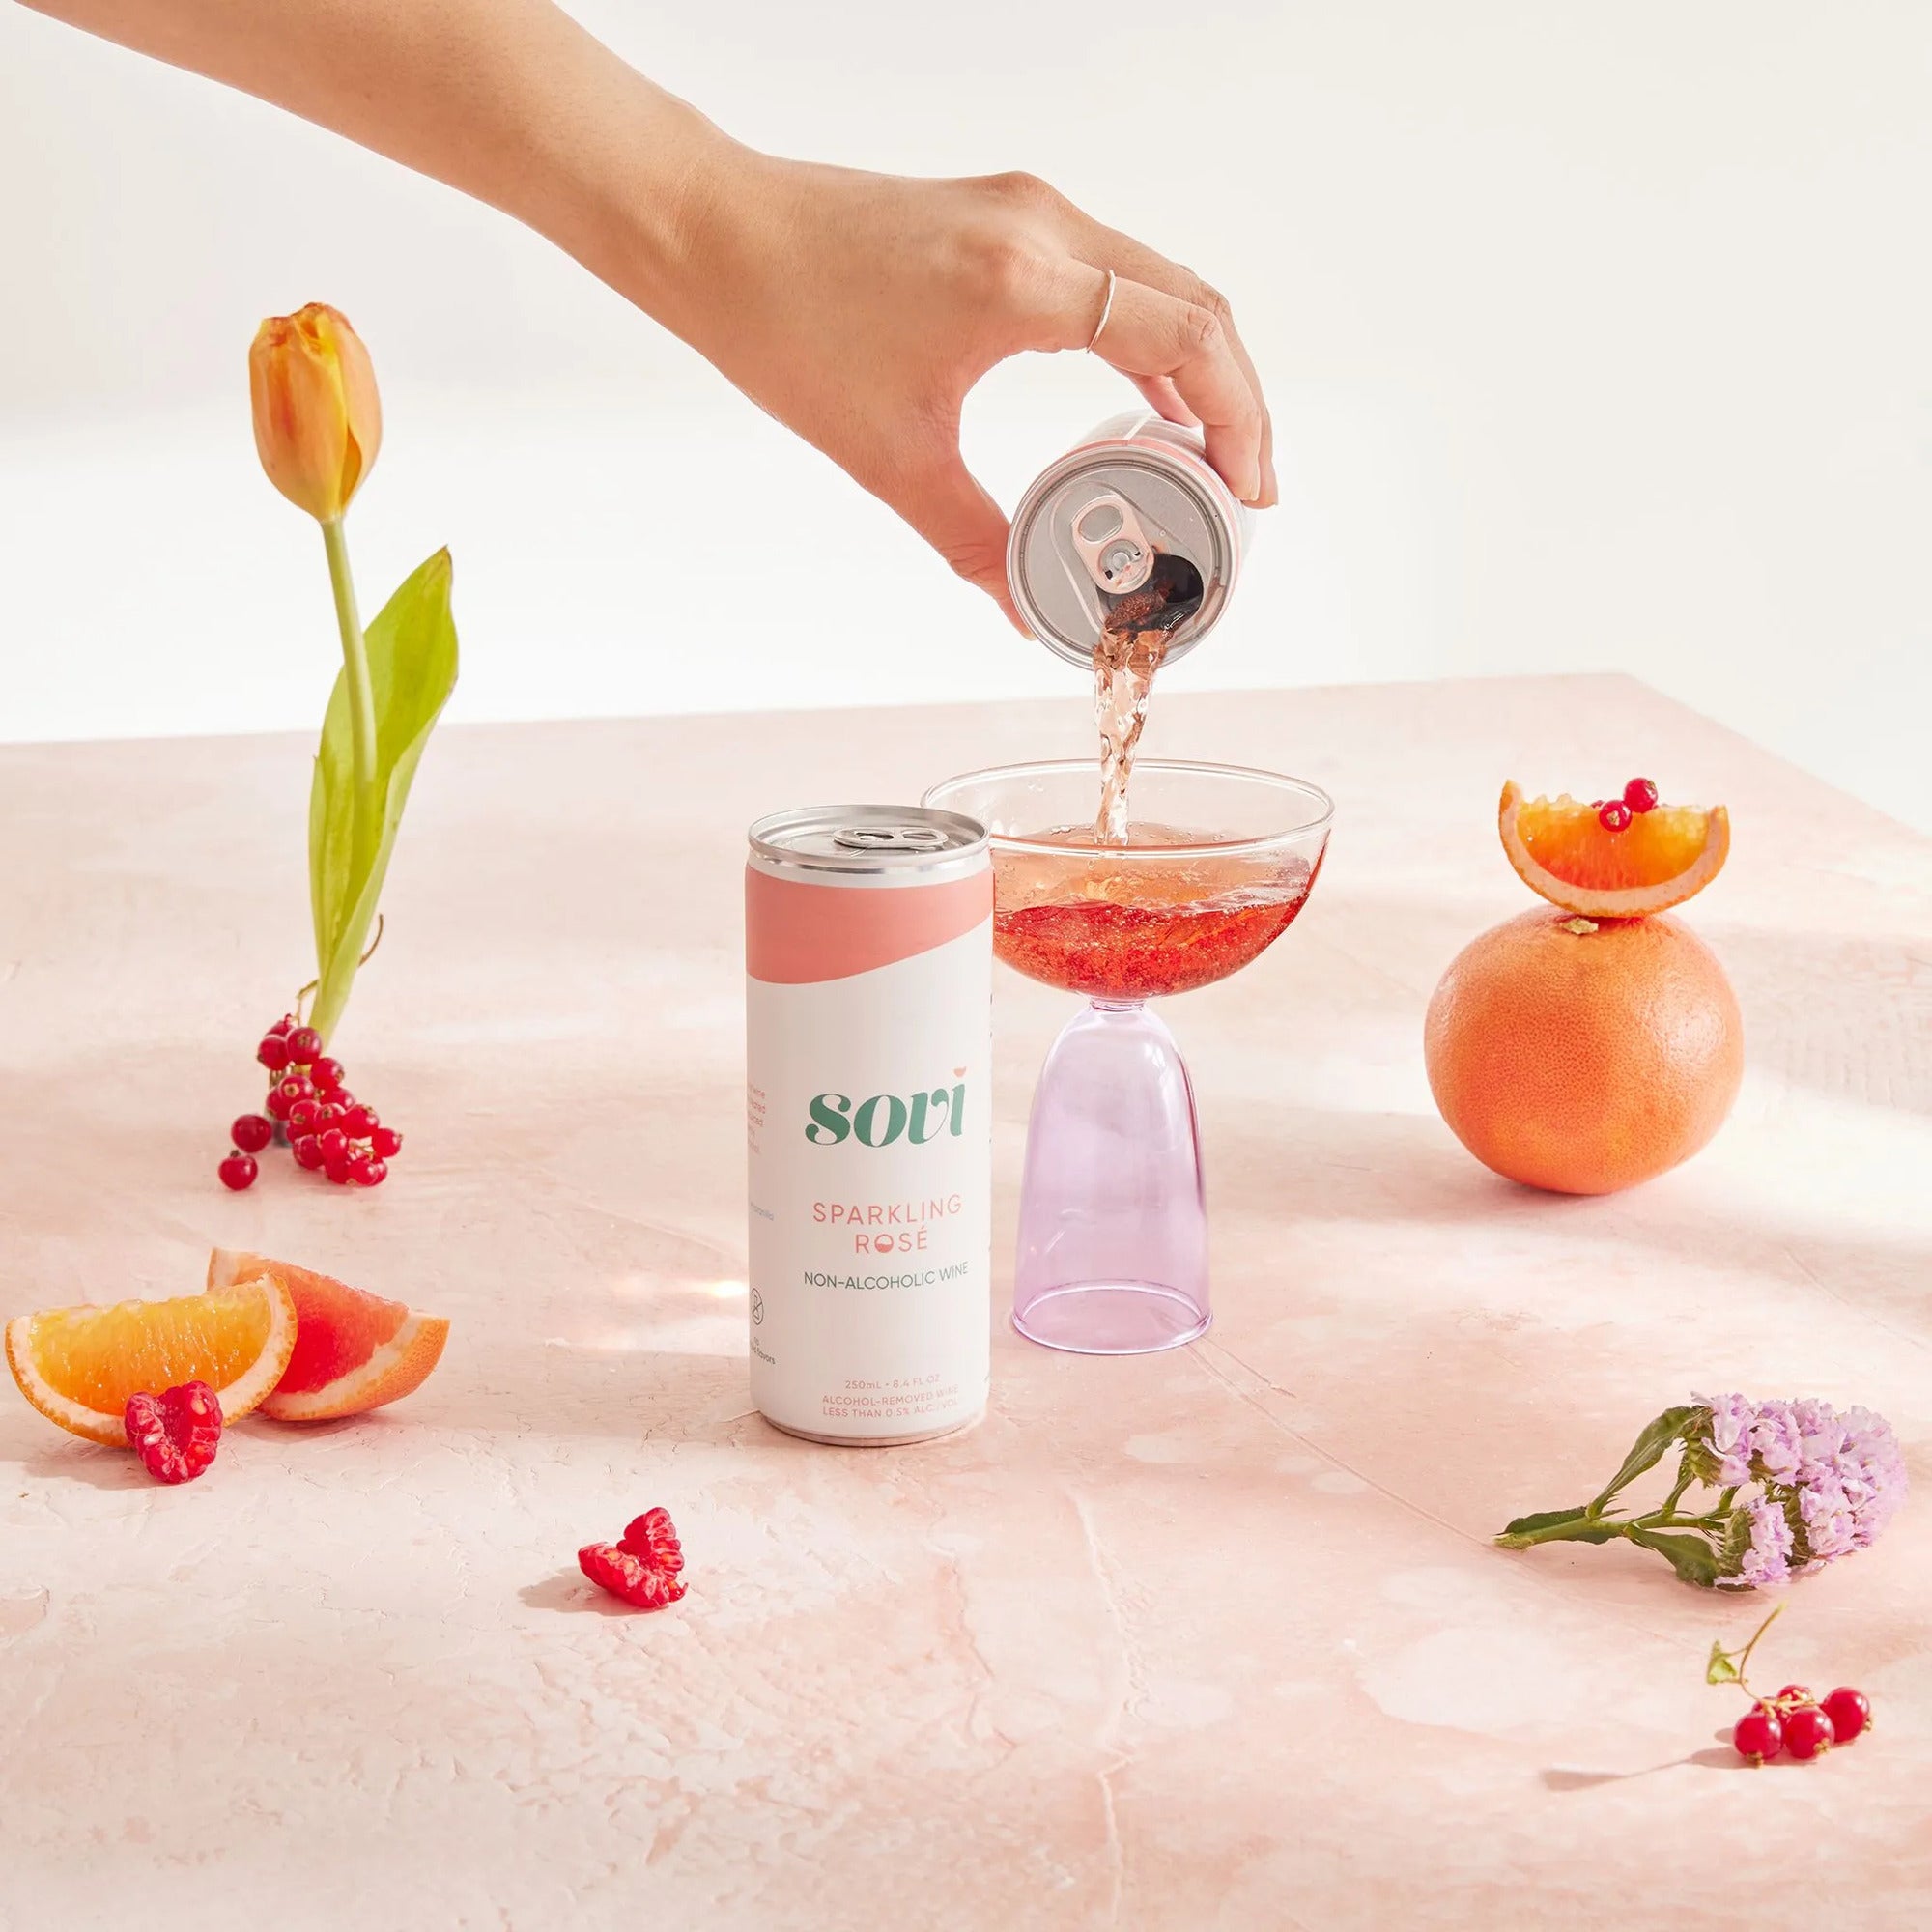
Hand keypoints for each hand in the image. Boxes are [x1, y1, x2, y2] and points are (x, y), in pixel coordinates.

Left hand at [657, 150, 1275, 625]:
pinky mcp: (1012, 216)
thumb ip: (973, 539)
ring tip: (1206, 462)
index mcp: (1024, 281)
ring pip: (1163, 288)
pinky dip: (1150, 342)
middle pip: (1199, 308)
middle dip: (1238, 404)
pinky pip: (1117, 278)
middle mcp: (1044, 225)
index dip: (1239, 420)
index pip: (1188, 338)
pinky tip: (1146, 408)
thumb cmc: (786, 324)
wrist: (718, 235)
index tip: (1249, 491)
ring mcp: (1031, 211)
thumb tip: (1024, 609)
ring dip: (1200, 371)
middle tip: (1242, 492)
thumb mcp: (889, 456)